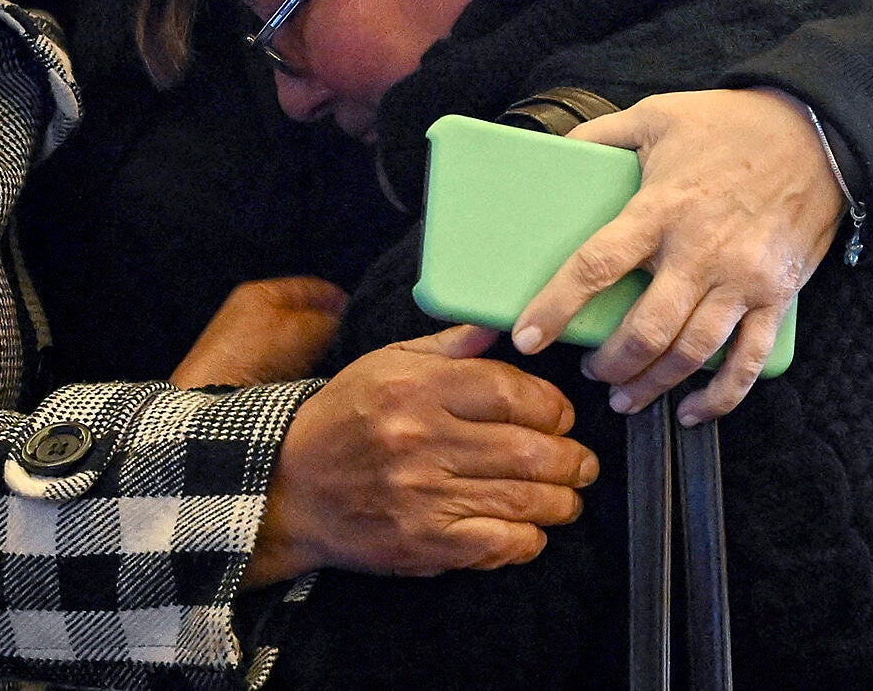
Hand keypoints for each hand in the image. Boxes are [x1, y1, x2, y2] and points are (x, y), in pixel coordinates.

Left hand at [171, 276, 348, 387]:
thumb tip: (349, 323)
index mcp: (260, 292)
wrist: (212, 405)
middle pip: (303, 315)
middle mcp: (249, 312)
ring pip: (294, 343)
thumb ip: (333, 321)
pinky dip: (298, 372)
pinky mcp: (241, 373)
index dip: (341, 299)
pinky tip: (312, 385)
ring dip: (314, 354)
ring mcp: (243, 344)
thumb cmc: (257, 358)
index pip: (312, 287)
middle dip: (329, 329)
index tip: (365, 316)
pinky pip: (281, 366)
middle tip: (357, 345)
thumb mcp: (305, 331)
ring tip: (340, 368)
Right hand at [245, 324, 598, 586]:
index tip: (562, 415)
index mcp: (416, 387)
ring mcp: (423, 495)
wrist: (290, 484)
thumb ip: (448, 347)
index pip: (510, 392)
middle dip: (572, 458)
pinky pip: (499, 544)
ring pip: (523, 499)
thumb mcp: (385, 362)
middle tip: (582, 461)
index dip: (552, 406)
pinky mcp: (423, 542)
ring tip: (567, 495)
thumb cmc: (343, 417)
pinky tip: (531, 529)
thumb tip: (500, 327)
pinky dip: (528, 539)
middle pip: (529, 449)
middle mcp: (421, 438)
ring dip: (561, 500)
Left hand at [512, 88, 840, 425]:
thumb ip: (598, 135)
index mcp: (661, 208)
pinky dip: (722, 395)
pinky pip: (749, 359)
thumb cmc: (728, 125)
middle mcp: (700, 251)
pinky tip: (693, 409)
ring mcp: (743, 278)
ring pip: (693, 352)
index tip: (528, 336)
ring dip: (654, 383)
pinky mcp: (777, 295)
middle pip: (646, 327)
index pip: (597, 265)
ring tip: (625, 396)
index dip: (557, 305)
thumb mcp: (653, 115)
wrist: (813, 133)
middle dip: (611, 362)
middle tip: (589, 371)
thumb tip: (551, 152)